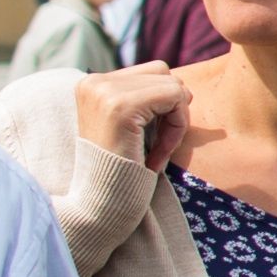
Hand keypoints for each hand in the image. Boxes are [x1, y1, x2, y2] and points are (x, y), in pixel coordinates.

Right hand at [72, 62, 194, 170]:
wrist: (102, 205)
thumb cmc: (123, 170)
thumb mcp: (131, 127)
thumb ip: (146, 100)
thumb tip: (184, 87)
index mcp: (92, 83)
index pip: (154, 71)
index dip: (164, 103)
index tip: (152, 137)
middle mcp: (93, 82)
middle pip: (164, 73)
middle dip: (172, 109)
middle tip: (159, 145)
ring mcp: (105, 92)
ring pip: (173, 85)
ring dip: (176, 119)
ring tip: (158, 150)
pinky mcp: (121, 106)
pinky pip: (174, 98)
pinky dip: (177, 128)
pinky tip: (157, 156)